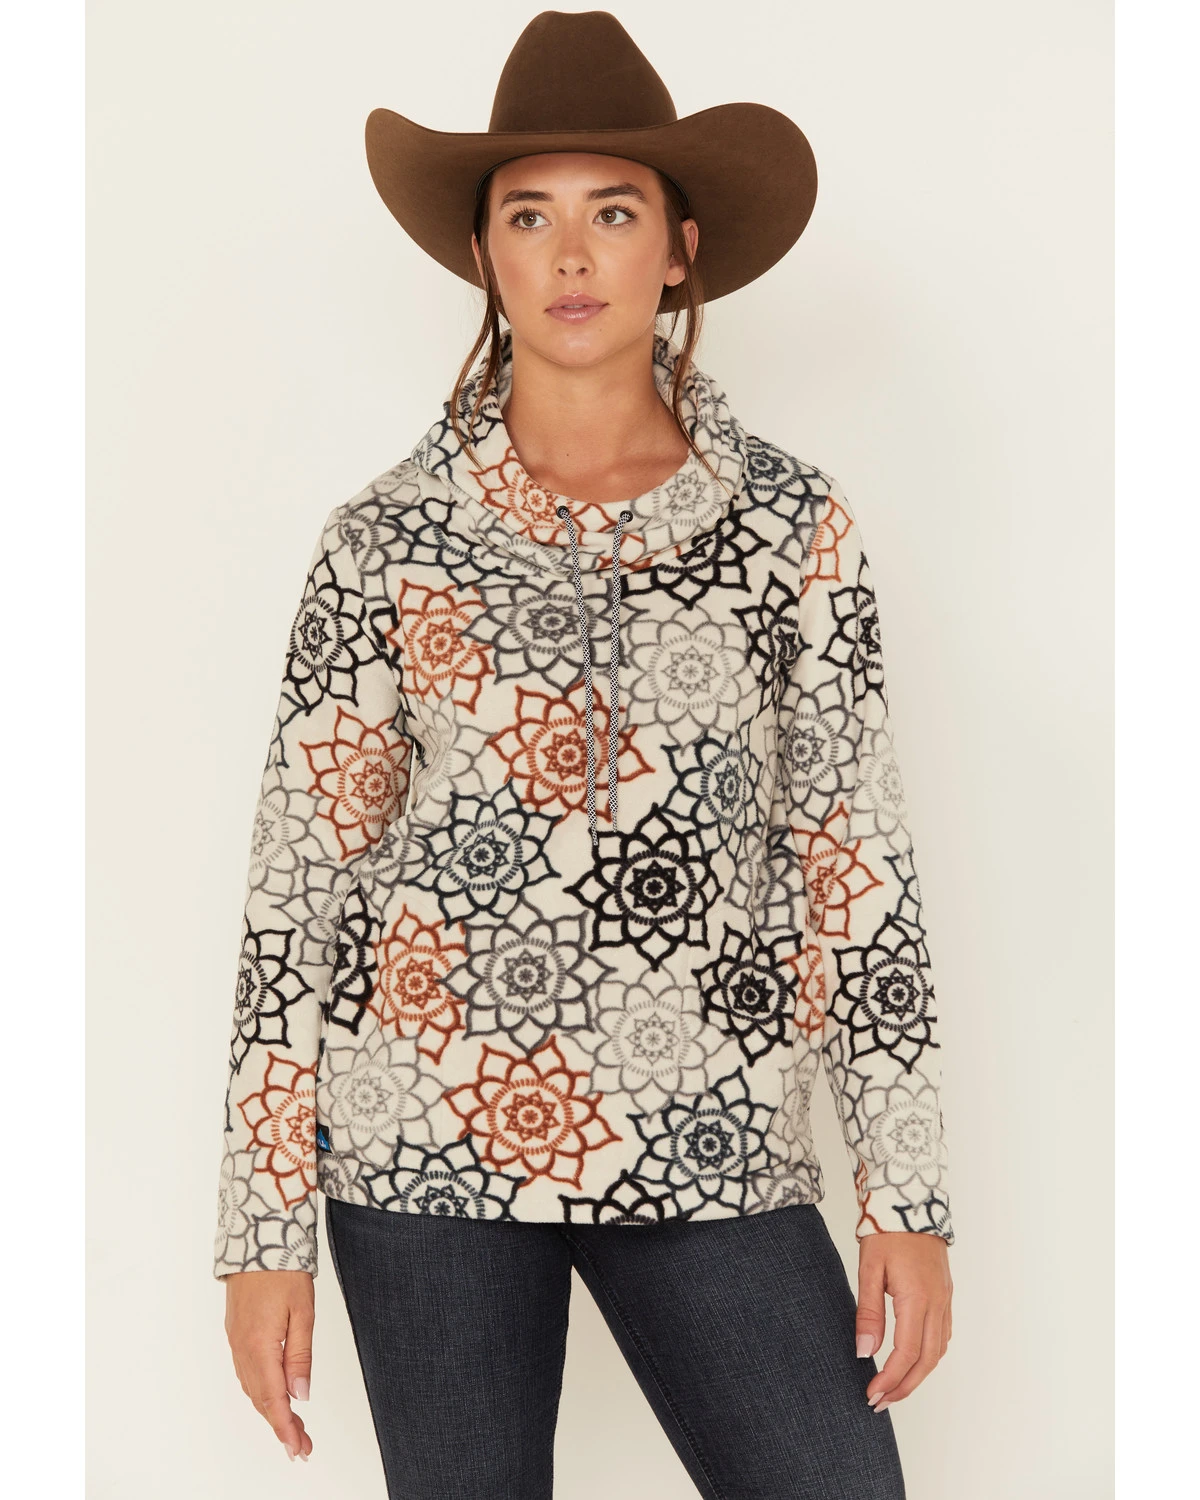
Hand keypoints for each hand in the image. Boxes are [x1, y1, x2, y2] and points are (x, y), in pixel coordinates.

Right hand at [223, 1269, 314, 1459]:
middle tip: (302, 1447)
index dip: (285, 1428)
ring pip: (253, 1387)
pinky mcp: (236, 1333)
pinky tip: (275, 1396)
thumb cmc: (282, 1269)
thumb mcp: (302, 1310)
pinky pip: (247, 1372)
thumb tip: (301, 1395)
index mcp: (259, 1345)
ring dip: (271, 1410)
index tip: (298, 1449)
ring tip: (294, 1427)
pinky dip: (262, 1391)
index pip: (272, 1398)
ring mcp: (236, 1341)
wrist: (256, 1237)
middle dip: (281, 1425)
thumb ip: (300, 1355)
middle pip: (261, 1398)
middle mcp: (242, 1348)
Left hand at [855, 1232, 952, 1412]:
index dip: (890, 1378)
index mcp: (918, 1298)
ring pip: (938, 1351)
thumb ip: (868, 1312)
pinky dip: (928, 1356)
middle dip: (904, 1386)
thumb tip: (865, 1352)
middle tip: (880, 1402)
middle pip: (927, 1360)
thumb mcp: (870, 1269)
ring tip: (893, 1388)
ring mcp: (945, 1300)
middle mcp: (937, 1304)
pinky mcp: (945, 1295)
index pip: (907, 1352)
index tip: (872, 1394)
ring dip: (918, 1375)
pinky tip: (912, 1361)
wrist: (911, 1201)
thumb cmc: (887, 1231)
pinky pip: (942, 1335)